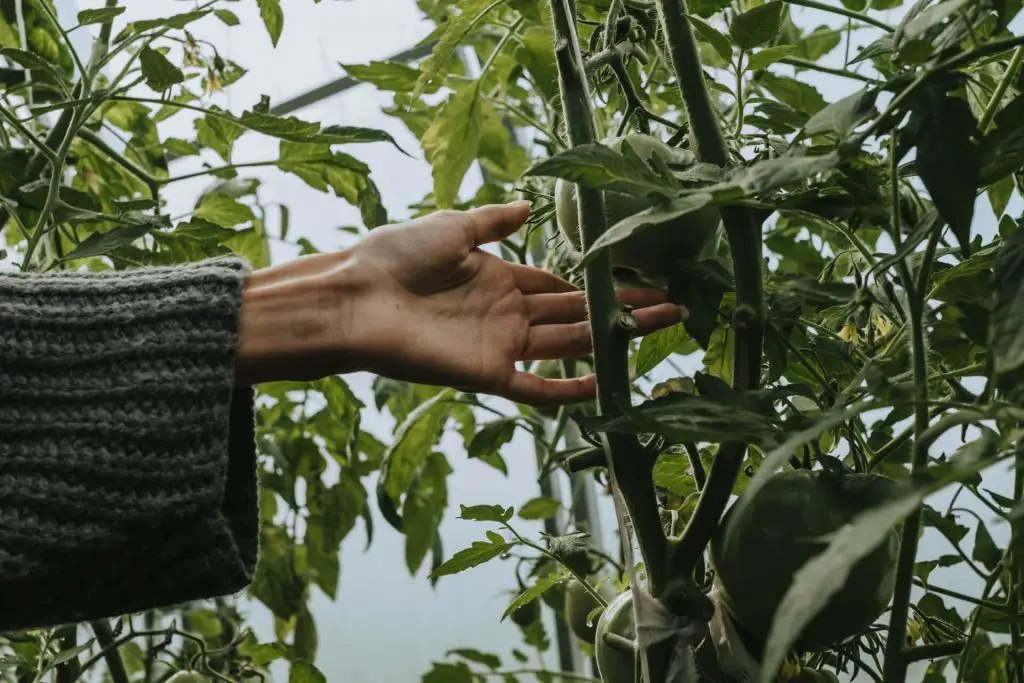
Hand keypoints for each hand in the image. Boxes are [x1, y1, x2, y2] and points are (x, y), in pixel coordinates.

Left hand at [237, 202, 681, 405]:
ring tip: (661, 328)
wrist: (356, 296)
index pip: (560, 285)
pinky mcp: (489, 374)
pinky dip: (570, 390)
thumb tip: (530, 206)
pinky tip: (606, 385)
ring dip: (614, 340)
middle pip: (578, 315)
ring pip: (571, 345)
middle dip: (624, 310)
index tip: (639, 280)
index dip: (597, 284)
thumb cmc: (395, 256)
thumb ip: (493, 222)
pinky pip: (538, 388)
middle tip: (673, 306)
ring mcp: (502, 345)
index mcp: (500, 279)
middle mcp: (508, 314)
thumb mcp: (451, 226)